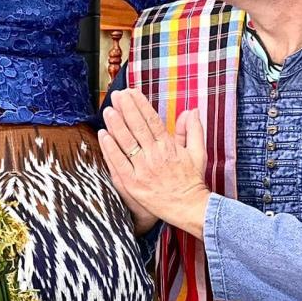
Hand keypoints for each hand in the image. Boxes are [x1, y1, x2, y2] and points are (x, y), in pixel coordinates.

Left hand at [99, 90, 210, 237]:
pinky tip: (103, 136)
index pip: (151, 120)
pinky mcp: (133, 183)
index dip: (140, 105)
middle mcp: (154, 155)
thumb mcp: (198, 153)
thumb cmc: (192, 180)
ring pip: (126, 143)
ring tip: (108, 111)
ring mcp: (142, 169)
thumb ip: (193, 130)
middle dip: (126, 109)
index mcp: (168, 146)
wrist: (188, 207)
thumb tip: (192, 110)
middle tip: (117, 96)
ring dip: (116, 125)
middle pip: (137, 127)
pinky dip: (110, 149)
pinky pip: (118, 163)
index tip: (131, 93)